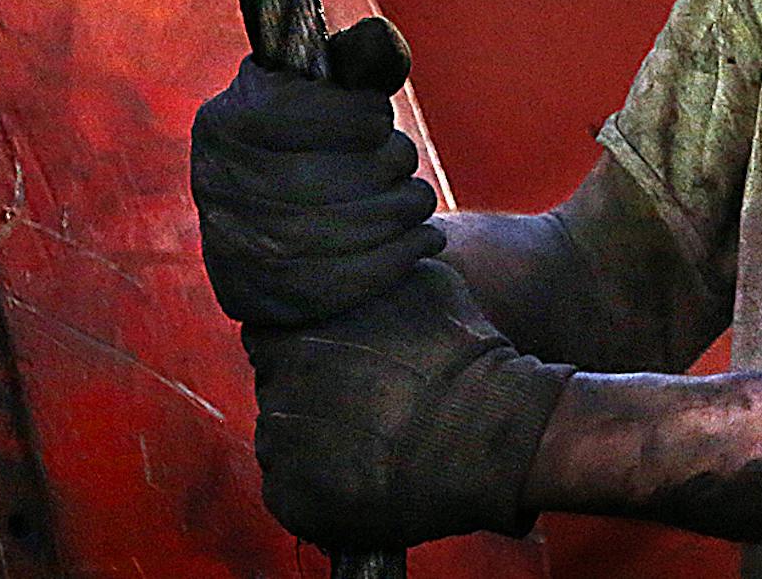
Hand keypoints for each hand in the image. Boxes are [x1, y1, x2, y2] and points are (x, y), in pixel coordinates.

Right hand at [192, 17, 445, 327]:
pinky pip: (350, 280)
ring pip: (346, 227)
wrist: (275, 230)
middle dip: (388, 164)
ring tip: (415, 198)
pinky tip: (422, 237)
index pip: (302, 113)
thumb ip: (356, 61)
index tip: (378, 120)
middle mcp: (219, 184)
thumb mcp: (325, 94)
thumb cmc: (315, 144)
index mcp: (225, 121)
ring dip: (402, 208)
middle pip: (329, 174)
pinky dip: (401, 254)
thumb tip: (382, 39)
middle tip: (402, 161)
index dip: (359, 116)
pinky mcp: (265, 298)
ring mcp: (236, 249)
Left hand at [246, 259, 575, 549]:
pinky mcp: (290, 495)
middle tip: (360, 399)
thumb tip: (359, 266)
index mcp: (298, 326)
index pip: (271, 334)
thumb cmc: (464, 358)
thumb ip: (372, 276)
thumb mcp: (420, 283)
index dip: (302, 345)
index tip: (337, 356)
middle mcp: (277, 380)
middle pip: (274, 384)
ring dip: (312, 434)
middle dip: (305, 388)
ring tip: (368, 437)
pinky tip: (362, 471)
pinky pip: (289, 485)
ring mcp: (280, 440)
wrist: (490, 434)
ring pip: (282, 435)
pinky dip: (317, 483)